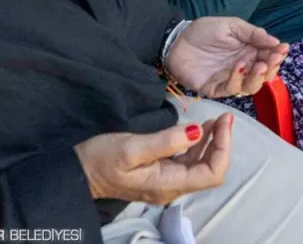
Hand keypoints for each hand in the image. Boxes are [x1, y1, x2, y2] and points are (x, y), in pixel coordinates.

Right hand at [77, 115, 232, 203]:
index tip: (224, 121)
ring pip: (200, 164)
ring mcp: (167, 180)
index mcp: (168, 184)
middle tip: (224, 116)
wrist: (78, 171)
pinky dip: (198, 143)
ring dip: (211, 142)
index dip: (223, 148)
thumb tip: (197, 132)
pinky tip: (199, 128)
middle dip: (221, 143)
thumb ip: (166, 141)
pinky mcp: (160, 172)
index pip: (211, 173)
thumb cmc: (102, 159)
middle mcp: (172, 186)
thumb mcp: (132, 148)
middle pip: (209, 169)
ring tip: (216, 119)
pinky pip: (187, 160)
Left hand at [166, 16, 289, 96]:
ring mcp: (230, 79)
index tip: (283, 49)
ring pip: (251, 86)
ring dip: (258, 77)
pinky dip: (237, 80)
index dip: (278, 54)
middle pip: (264, 75)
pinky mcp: (215, 89)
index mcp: (249, 51)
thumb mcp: (231, 26)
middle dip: (272, 67)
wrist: (176, 40)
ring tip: (260, 65)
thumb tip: (276, 42)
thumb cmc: (204, 31)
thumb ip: (253, 34)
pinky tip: (239, 66)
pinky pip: (230, 89)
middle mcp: (243, 68)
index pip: (269, 57)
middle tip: (273, 59)